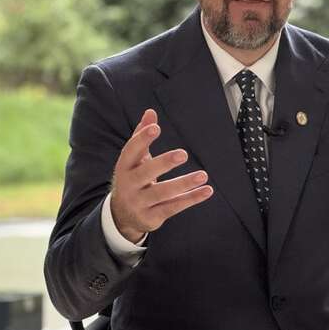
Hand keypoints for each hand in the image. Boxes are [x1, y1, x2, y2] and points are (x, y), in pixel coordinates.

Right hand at [110, 109, 212, 242]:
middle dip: (164, 163)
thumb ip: (142, 136)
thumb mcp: (134, 159)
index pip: (130, 151)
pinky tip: (207, 190)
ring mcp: (139, 203)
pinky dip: (191, 199)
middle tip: (183, 154)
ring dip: (184, 184)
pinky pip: (173, 207)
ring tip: (203, 175)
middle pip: (145, 173)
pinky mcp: (151, 217)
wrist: (122, 215)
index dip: (142, 139)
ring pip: (163, 193)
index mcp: (124, 167)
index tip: (156, 127)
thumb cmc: (133, 179)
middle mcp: (129, 185)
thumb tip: (150, 112)